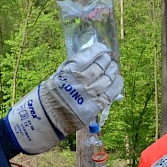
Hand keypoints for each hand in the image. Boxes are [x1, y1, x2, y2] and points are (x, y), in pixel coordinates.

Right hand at [5, 43, 123, 153]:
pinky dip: (117, 84)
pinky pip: (111, 93)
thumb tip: (87, 57)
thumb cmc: (50, 96)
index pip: (87, 55)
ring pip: (107, 78)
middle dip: (105, 60)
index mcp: (68, 71)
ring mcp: (89, 94)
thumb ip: (71, 67)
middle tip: (108, 58)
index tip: (102, 48)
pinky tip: (118, 79)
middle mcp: (80, 81)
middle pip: (99, 66)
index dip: (97, 49)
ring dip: (112, 71)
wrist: (47, 118)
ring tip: (113, 68)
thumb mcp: (57, 75)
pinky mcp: (95, 106)